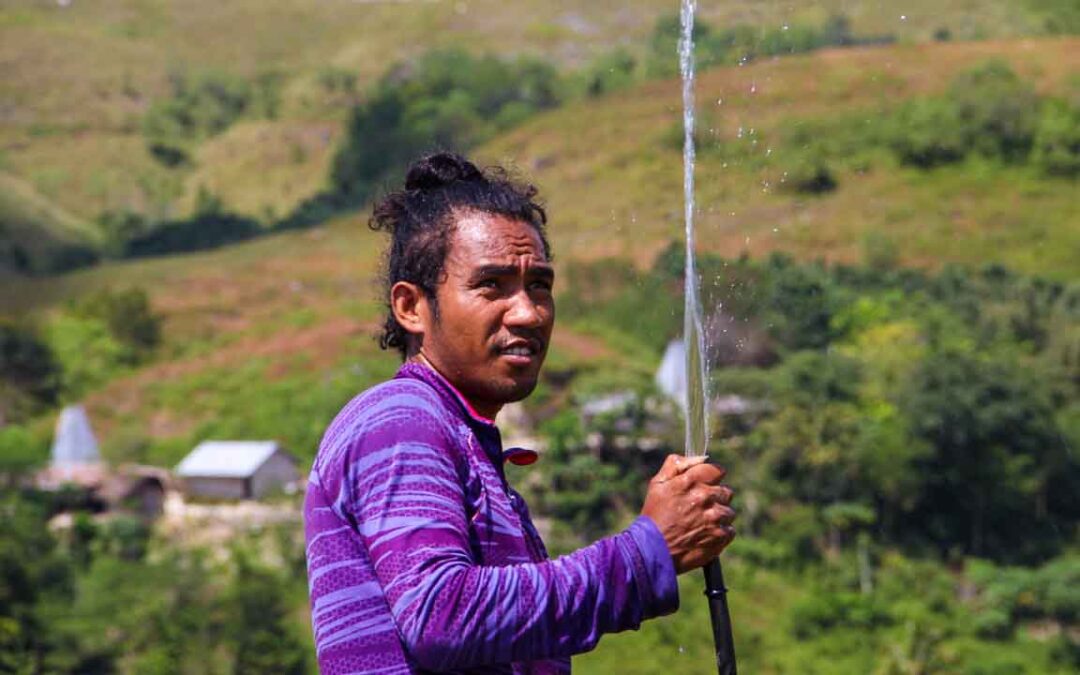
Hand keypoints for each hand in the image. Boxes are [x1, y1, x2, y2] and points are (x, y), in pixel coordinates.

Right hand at [640, 454, 735, 573]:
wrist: (652, 551)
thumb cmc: (654, 516)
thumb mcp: (657, 484)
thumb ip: (676, 465)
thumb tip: (701, 457)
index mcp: (690, 481)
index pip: (717, 470)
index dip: (712, 477)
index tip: (707, 484)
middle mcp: (705, 497)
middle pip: (726, 491)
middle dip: (715, 498)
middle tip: (700, 508)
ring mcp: (714, 518)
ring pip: (729, 512)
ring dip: (718, 517)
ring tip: (700, 524)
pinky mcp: (720, 536)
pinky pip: (730, 530)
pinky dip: (720, 533)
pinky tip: (705, 535)